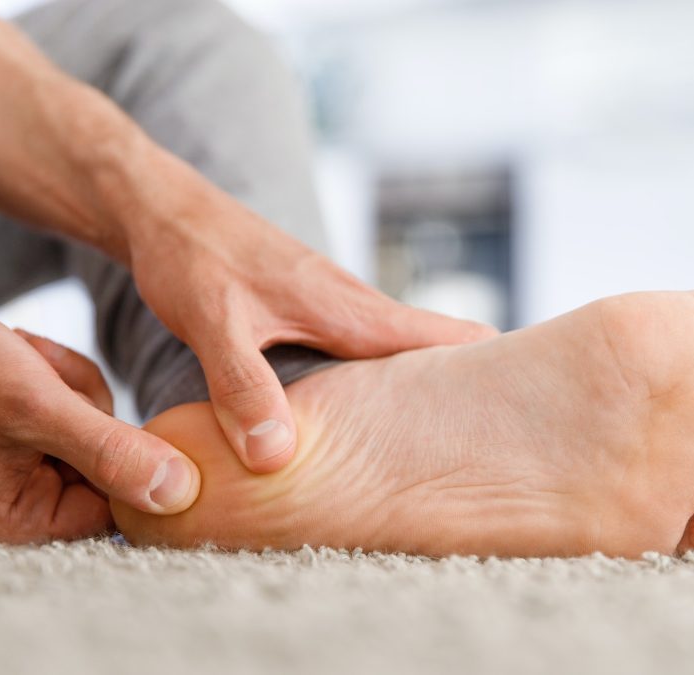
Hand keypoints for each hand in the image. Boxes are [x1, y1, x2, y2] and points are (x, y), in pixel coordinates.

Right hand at [0, 248, 198, 542]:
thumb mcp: (40, 408)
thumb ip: (114, 454)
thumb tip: (180, 494)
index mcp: (16, 524)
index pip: (115, 510)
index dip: (128, 459)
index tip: (104, 413)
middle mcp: (21, 505)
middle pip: (112, 464)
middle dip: (86, 409)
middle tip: (40, 383)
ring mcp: (26, 466)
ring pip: (101, 425)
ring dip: (73, 384)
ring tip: (25, 367)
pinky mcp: (30, 429)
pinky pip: (81, 403)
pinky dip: (61, 372)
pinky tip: (23, 356)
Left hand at [125, 159, 497, 472]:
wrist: (162, 208)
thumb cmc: (190, 257)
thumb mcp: (213, 324)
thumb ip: (243, 388)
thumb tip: (278, 457)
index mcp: (345, 307)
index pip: (439, 339)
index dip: (486, 368)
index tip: (531, 406)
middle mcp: (351, 303)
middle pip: (433, 344)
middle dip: (467, 385)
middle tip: (502, 436)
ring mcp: (333, 302)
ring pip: (398, 346)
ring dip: (426, 380)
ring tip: (450, 433)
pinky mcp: (310, 306)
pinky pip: (366, 344)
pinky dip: (385, 372)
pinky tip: (375, 403)